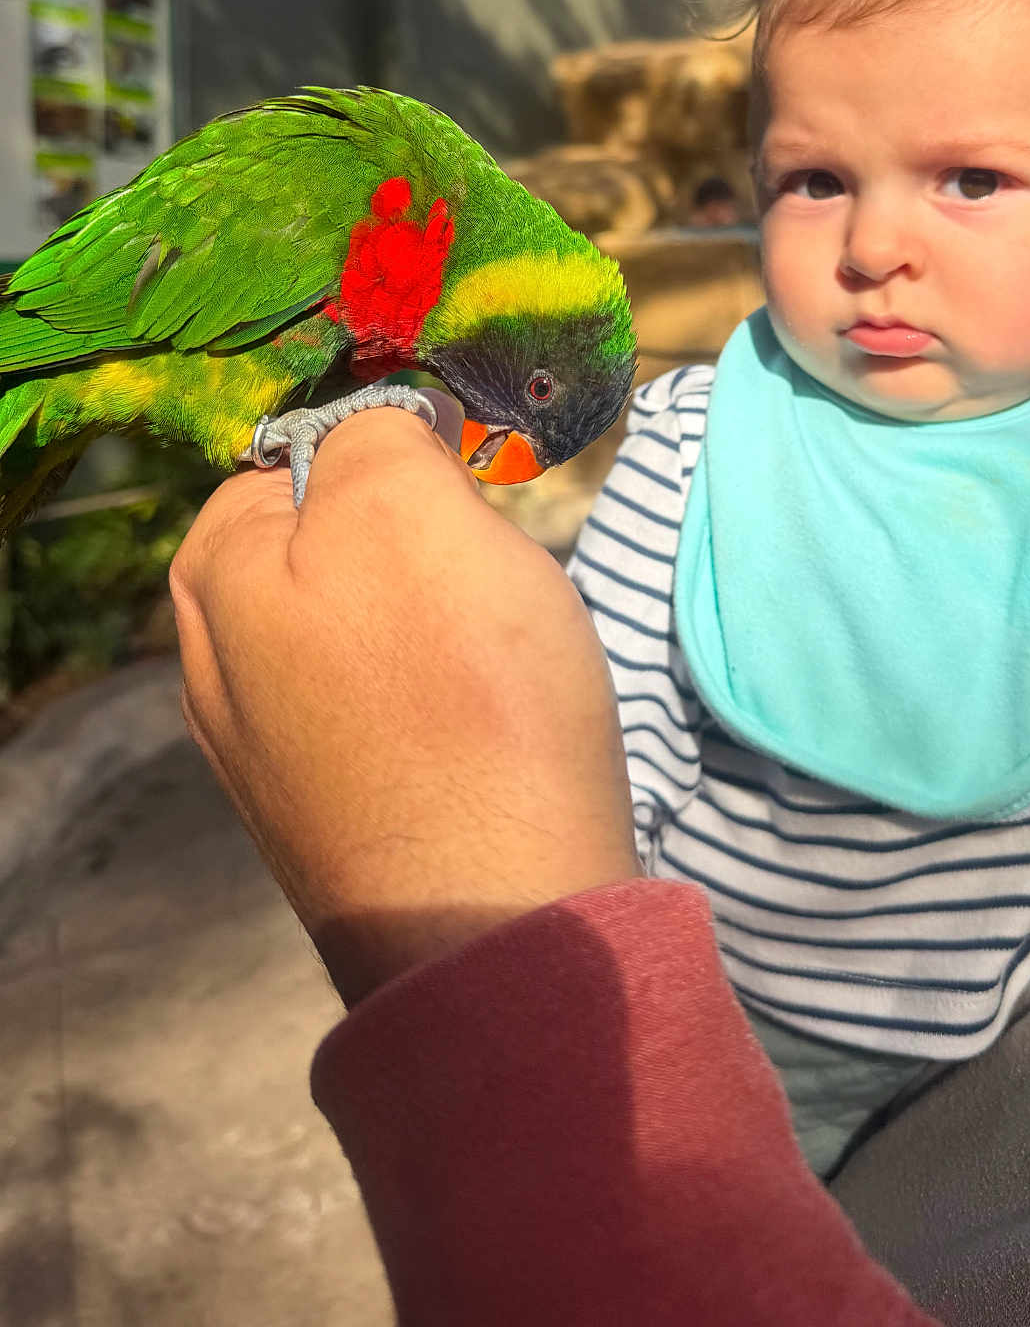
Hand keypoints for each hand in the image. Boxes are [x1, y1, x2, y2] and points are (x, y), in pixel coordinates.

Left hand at [170, 404, 640, 1005]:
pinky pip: (386, 709)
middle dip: (413, 540)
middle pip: (330, 541)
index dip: (392, 448)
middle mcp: (212, 664)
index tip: (463, 483)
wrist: (501, 923)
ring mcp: (267, 753)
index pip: (298, 449)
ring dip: (433, 622)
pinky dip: (436, 699)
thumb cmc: (461, 696)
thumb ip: (372, 432)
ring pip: (363, 628)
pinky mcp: (330, 816)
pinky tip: (485, 725)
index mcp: (213, 574)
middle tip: (487, 575)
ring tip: (498, 657)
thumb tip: (373, 421)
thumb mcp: (409, 508)